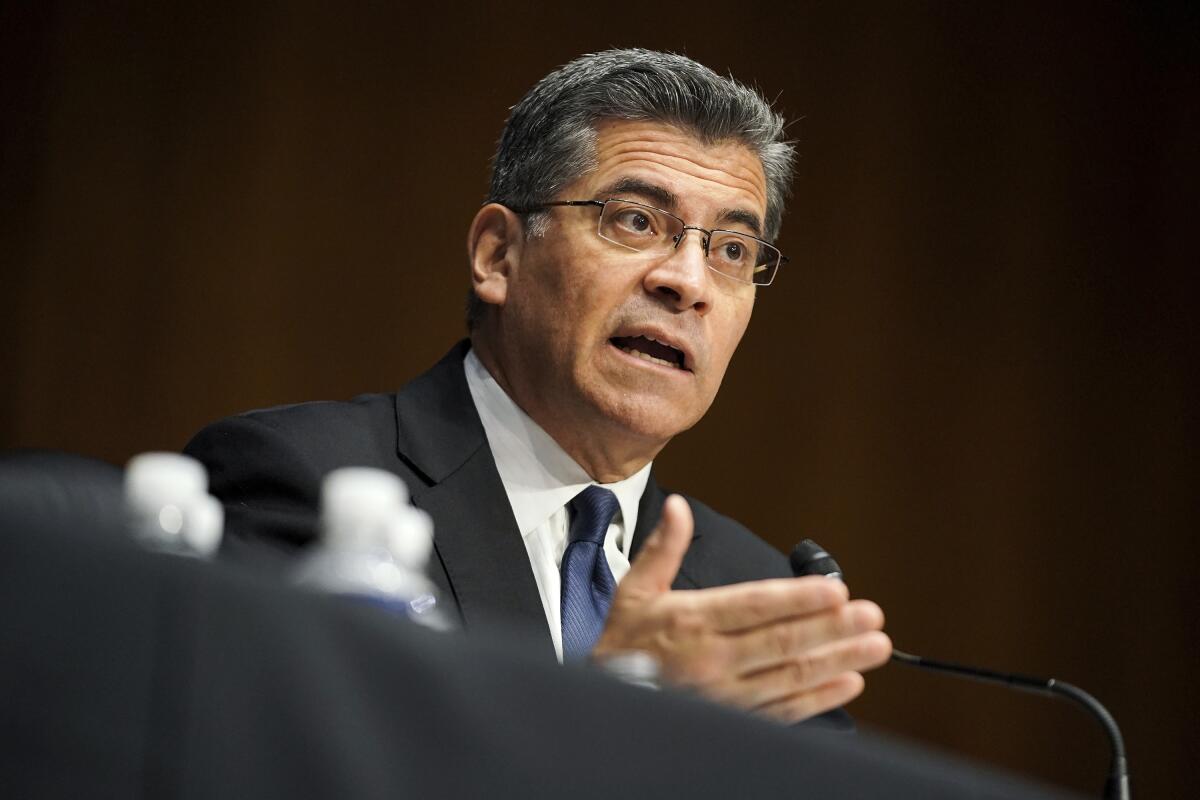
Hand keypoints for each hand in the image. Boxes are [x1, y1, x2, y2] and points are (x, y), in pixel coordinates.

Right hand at [592, 495, 891, 722]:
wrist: (600, 695)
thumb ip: (662, 548)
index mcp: (691, 620)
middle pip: (782, 643)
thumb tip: (677, 507)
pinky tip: (847, 685)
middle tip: (871, 617)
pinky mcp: (731, 718)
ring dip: (836, 662)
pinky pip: (781, 710)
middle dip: (832, 630)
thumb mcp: (633, 589)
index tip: (836, 591)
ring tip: (874, 648)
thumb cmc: (621, 640)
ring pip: (789, 677)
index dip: (798, 600)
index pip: (754, 606)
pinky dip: (817, 699)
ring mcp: (724, 694)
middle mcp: (712, 659)